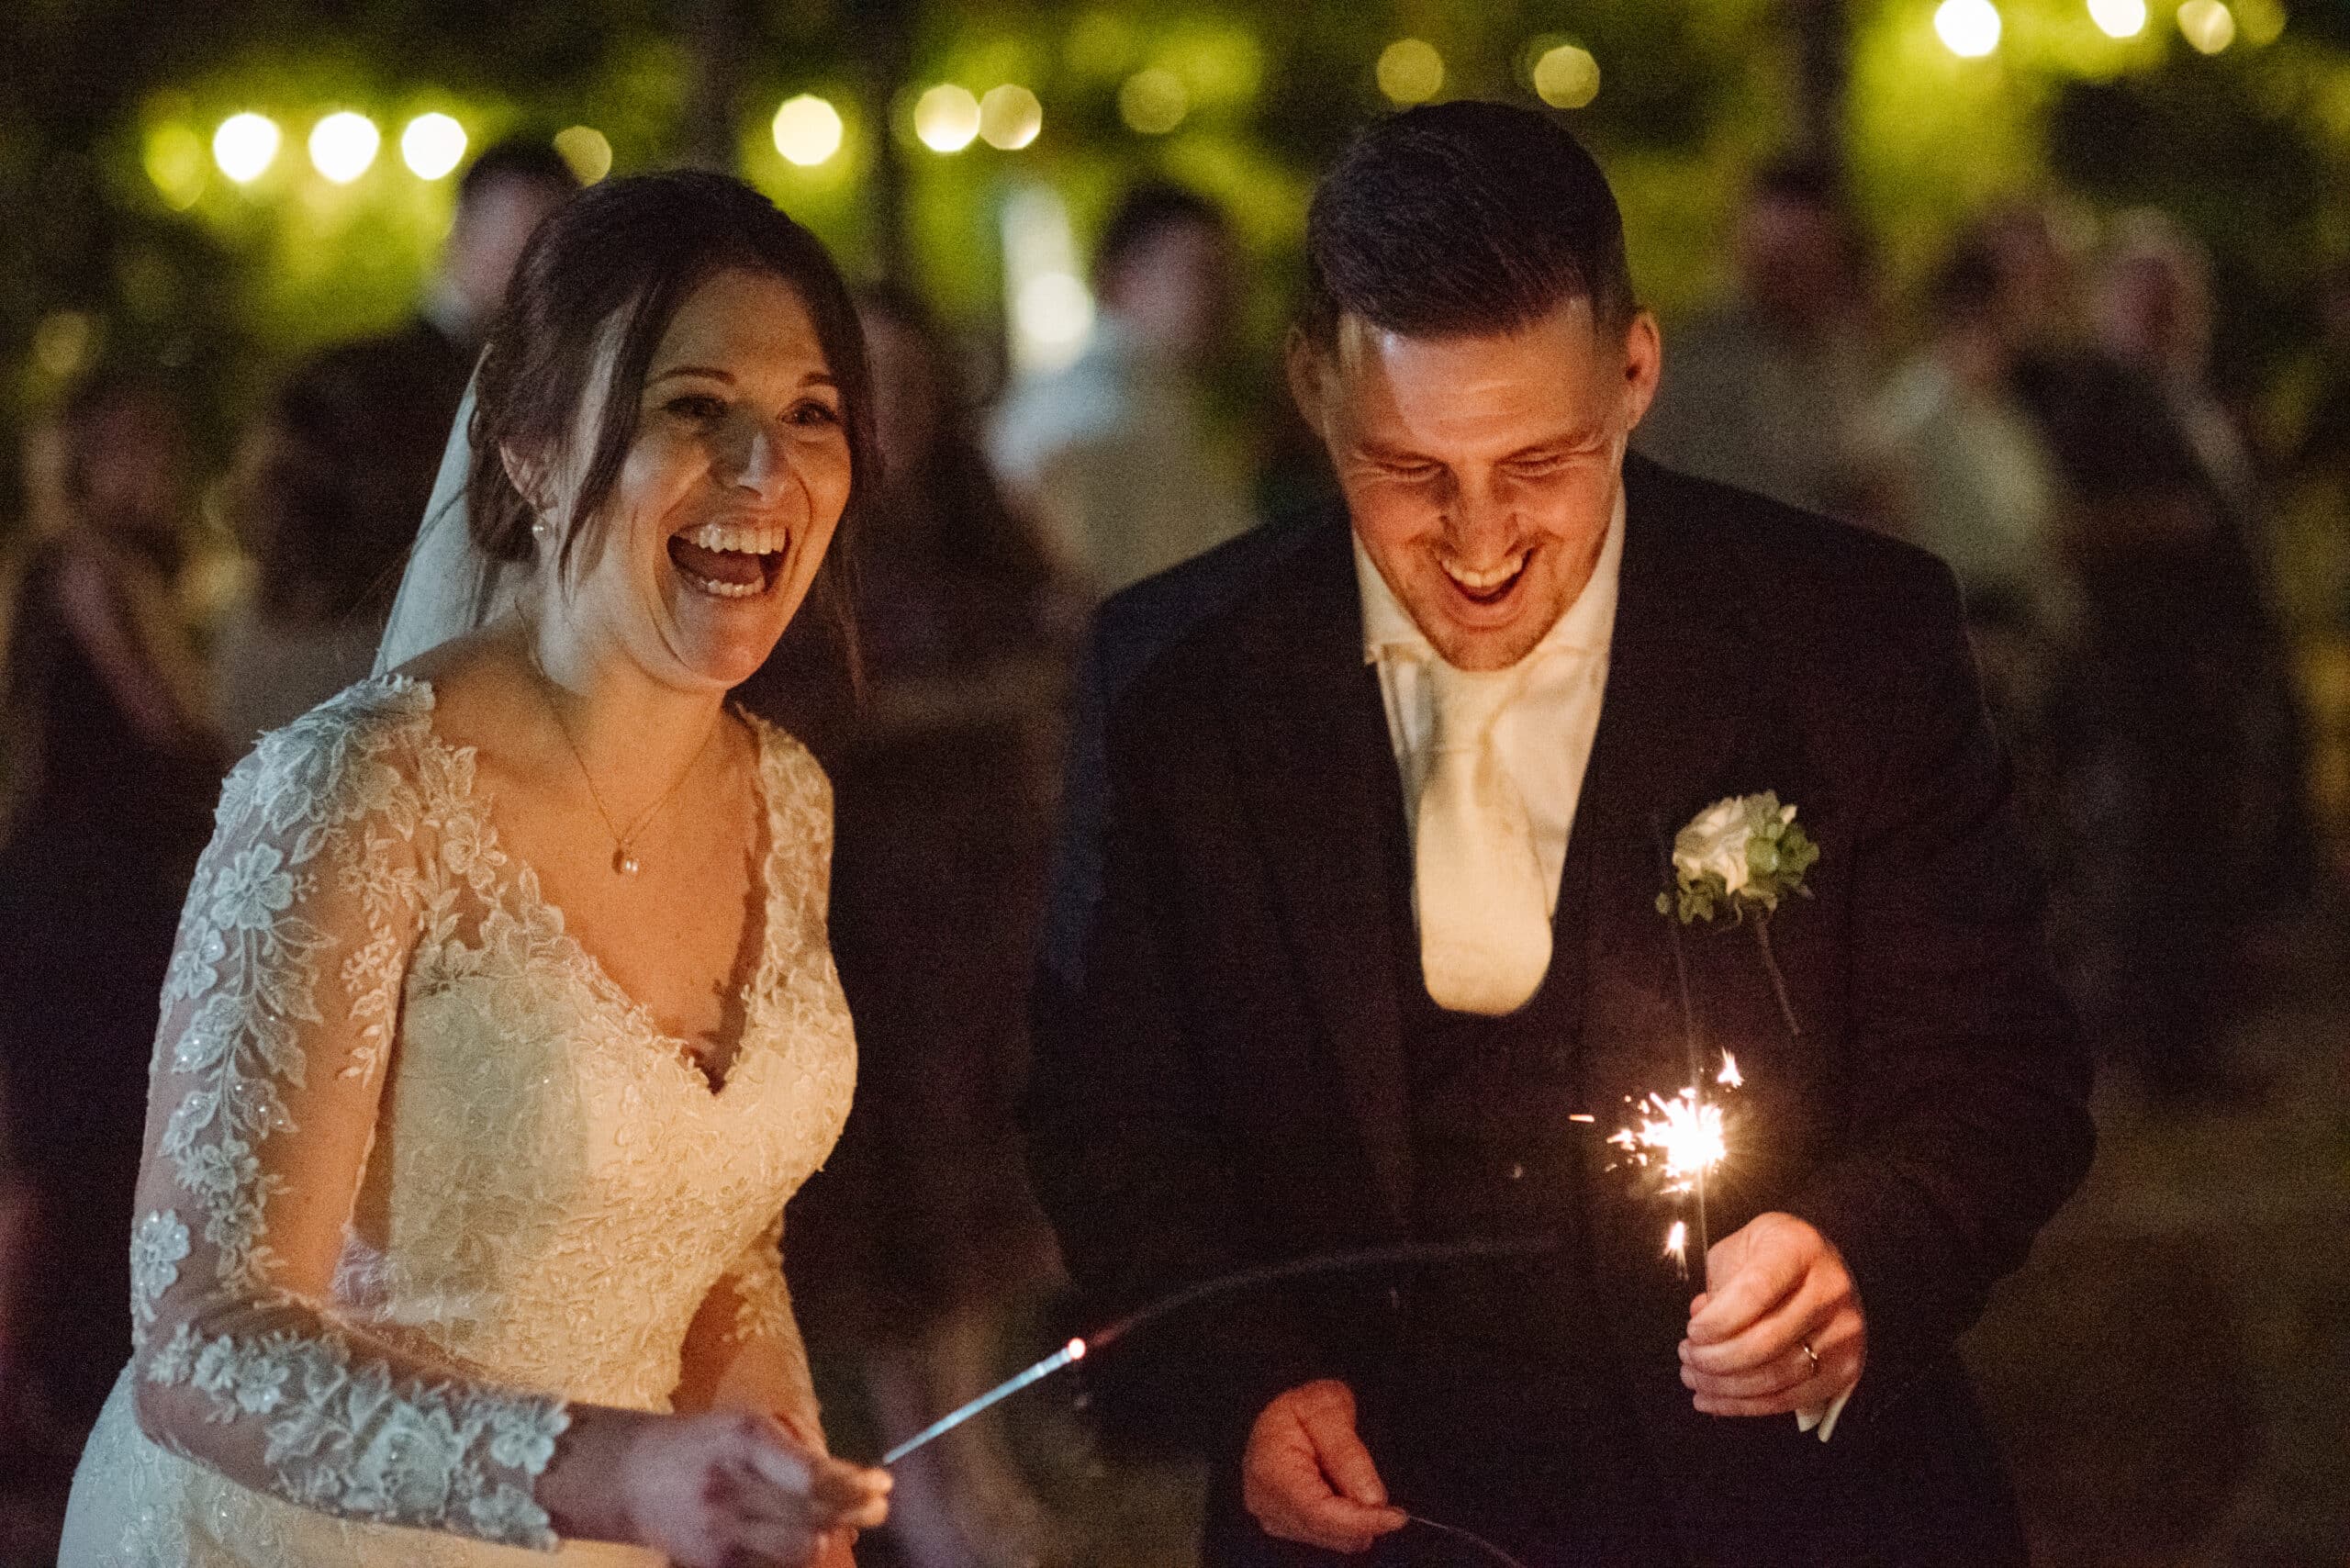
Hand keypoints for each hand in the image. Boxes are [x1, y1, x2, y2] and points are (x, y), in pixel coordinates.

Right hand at [550, 1407, 888, 1567]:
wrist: (633, 1476)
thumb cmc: (705, 1441)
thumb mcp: (749, 1423)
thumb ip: (799, 1445)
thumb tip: (853, 1477)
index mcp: (743, 1442)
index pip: (811, 1475)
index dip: (853, 1484)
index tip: (882, 1482)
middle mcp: (731, 1489)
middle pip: (813, 1514)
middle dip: (855, 1512)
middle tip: (878, 1508)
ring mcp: (720, 1533)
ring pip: (800, 1548)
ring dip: (829, 1535)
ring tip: (844, 1522)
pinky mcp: (714, 1564)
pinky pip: (774, 1567)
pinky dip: (797, 1554)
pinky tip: (808, 1538)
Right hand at [1241, 1380, 1407, 1553]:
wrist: (1292, 1410)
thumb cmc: (1307, 1405)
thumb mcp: (1329, 1409)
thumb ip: (1348, 1454)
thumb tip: (1371, 1500)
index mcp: (1269, 1470)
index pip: (1318, 1513)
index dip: (1360, 1520)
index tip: (1397, 1517)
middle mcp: (1266, 1502)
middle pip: (1328, 1529)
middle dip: (1363, 1517)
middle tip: (1385, 1492)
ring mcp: (1274, 1516)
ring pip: (1333, 1537)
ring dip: (1355, 1518)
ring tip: (1354, 1477)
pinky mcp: (1287, 1525)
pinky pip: (1330, 1535)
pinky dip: (1347, 1520)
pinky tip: (1346, 1493)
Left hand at [1680, 1211, 1863, 1417]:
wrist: (1824, 1265)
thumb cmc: (1774, 1254)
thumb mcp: (1741, 1246)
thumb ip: (1719, 1282)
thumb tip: (1700, 1320)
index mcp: (1800, 1249)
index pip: (1756, 1292)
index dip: (1718, 1321)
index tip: (1692, 1331)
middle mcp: (1830, 1291)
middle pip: (1766, 1342)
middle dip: (1714, 1358)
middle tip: (1687, 1356)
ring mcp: (1843, 1333)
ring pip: (1776, 1378)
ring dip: (1724, 1386)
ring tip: (1694, 1376)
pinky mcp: (1845, 1369)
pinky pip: (1788, 1400)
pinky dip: (1744, 1405)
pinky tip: (1714, 1398)